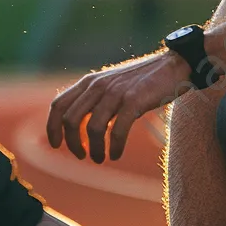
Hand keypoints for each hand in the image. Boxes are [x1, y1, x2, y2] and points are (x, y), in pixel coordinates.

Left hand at [46, 51, 193, 161]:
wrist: (173, 66)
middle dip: (72, 143)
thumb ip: (94, 99)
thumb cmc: (142, 81)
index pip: (58, 104)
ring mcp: (116, 92)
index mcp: (89, 82)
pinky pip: (117, 130)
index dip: (52, 127)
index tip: (56, 145)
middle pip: (70, 119)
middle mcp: (98, 85)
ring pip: (93, 128)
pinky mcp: (134, 101)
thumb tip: (79, 125)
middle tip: (82, 155)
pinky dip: (114, 147)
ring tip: (100, 158)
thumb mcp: (111, 84)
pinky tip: (116, 154)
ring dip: (94, 149)